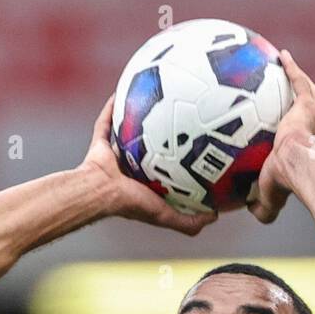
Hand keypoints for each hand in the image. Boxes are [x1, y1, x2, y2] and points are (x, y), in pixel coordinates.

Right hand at [78, 95, 216, 235]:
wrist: (99, 192)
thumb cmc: (131, 204)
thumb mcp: (166, 215)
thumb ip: (189, 222)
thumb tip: (215, 215)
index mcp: (144, 185)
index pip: (164, 174)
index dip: (177, 164)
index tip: (195, 150)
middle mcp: (129, 170)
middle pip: (147, 150)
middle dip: (160, 138)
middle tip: (177, 120)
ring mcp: (114, 155)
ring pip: (127, 134)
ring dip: (136, 120)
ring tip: (152, 101)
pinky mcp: (99, 144)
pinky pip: (106, 121)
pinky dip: (112, 108)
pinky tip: (124, 91)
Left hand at [247, 50, 314, 224]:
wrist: (296, 166)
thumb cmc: (284, 184)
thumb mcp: (269, 201)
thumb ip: (262, 207)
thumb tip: (250, 212)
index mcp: (308, 151)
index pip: (311, 141)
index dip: (306, 136)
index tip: (296, 135)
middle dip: (309, 108)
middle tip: (297, 102)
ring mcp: (311, 116)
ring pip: (310, 94)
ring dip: (301, 81)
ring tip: (289, 68)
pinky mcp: (305, 105)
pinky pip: (298, 81)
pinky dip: (292, 68)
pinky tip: (281, 55)